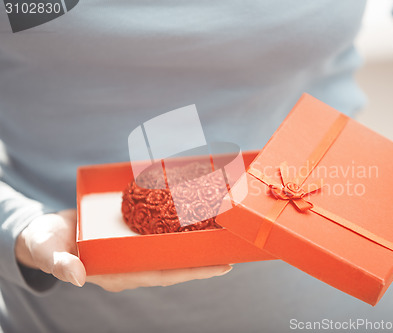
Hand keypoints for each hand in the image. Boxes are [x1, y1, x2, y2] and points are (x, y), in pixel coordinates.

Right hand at [15, 209, 231, 290]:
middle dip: (204, 258)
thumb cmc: (45, 244)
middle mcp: (132, 263)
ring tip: (222, 233)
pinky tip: (194, 215)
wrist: (45, 232)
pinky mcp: (131, 235)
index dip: (192, 271)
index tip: (220, 267)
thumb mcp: (47, 252)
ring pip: (171, 248)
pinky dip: (178, 226)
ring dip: (196, 242)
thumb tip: (75, 276)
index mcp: (119, 273)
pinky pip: (160, 233)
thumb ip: (60, 264)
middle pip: (175, 262)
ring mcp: (134, 249)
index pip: (163, 275)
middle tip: (235, 250)